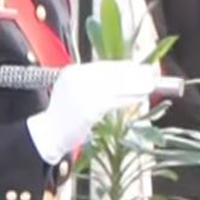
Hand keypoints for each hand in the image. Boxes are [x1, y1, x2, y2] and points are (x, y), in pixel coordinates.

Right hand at [27, 61, 159, 159]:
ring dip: (136, 84)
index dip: (124, 65)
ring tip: (151, 84)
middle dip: (134, 72)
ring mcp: (83, 92)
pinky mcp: (91, 107)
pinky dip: (131, 98)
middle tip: (151, 72)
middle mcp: (76, 79)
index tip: (139, 66)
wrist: (49, 134)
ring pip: (117, 85)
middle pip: (112, 73)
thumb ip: (93, 83)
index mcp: (71, 72)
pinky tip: (141, 97)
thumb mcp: (73, 91)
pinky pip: (116, 100)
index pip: (103, 65)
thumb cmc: (64, 116)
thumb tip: (122, 78)